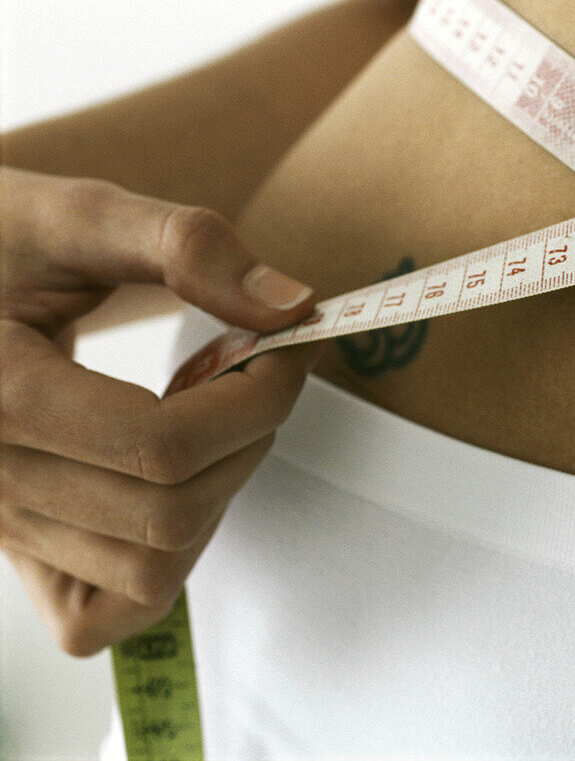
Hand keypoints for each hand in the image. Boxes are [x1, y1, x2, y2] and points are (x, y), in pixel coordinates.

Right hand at [0, 167, 319, 654]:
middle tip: (256, 372)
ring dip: (219, 490)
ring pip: (156, 569)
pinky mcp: (17, 559)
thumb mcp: (74, 216)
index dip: (258, 399)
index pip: (163, 446)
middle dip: (248, 437)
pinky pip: (109, 613)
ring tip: (208, 416)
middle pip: (173, 512)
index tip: (290, 344)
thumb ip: (183, 245)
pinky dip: (166, 563)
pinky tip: (171, 481)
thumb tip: (291, 306)